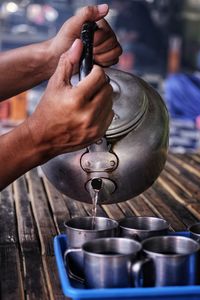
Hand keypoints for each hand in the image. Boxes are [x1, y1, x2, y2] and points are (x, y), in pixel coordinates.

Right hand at [27, 39, 113, 160]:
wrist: (43, 138)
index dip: (95, 71)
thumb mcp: (55, 84)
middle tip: (88, 86)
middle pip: (108, 88)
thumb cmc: (47, 111)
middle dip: (99, 84)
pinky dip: (104, 110)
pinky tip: (91, 110)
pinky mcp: (98, 134)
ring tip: (89, 99)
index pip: (100, 76)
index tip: (90, 74)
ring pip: (111, 101)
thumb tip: (79, 44)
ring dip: (102, 96)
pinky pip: (110, 115)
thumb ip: (68, 62)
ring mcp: (94, 126)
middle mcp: (88, 114)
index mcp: (76, 99)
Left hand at [48, 4, 121, 73]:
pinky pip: (114, 61)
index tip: (87, 43)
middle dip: (99, 50)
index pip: (109, 33)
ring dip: (103, 57)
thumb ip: (87, 14)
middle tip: (88, 51)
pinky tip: (95, 62)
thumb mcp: (72, 25)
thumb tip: (105, 8)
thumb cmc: (62, 42)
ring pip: (116, 52)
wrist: (58, 59)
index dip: (98, 41)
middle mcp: (104, 34)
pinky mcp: (105, 58)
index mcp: (98, 24)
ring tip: (91, 56)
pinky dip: (105, 63)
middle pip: (114, 44)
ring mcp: (105, 47)